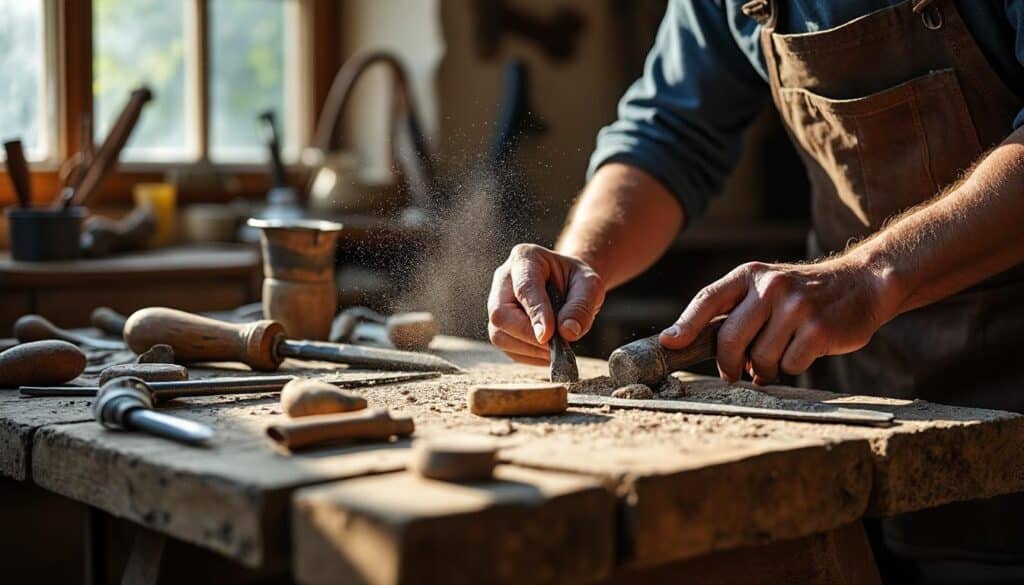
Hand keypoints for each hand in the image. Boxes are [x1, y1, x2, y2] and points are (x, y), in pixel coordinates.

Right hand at [488, 244, 605, 364]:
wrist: (569, 285)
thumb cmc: (577, 281)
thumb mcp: (590, 285)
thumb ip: (581, 306)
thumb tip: (567, 332)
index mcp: (525, 258)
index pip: (524, 288)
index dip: (535, 313)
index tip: (548, 335)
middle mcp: (503, 279)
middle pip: (500, 313)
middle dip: (527, 335)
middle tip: (554, 346)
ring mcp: (497, 303)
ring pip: (499, 334)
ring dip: (528, 349)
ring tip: (555, 349)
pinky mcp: (500, 325)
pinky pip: (506, 347)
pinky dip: (528, 355)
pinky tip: (546, 352)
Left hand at [659, 258, 897, 383]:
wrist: (863, 283)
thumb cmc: (802, 294)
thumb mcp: (766, 288)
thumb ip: (734, 311)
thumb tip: (684, 342)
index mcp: (750, 275)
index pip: (707, 300)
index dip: (685, 325)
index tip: (669, 344)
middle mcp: (770, 287)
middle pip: (729, 339)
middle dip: (728, 364)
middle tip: (733, 374)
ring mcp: (796, 307)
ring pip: (760, 358)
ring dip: (765, 368)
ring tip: (779, 355)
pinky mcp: (819, 330)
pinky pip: (789, 366)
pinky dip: (792, 367)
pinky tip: (803, 352)